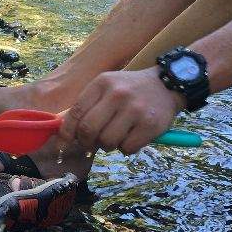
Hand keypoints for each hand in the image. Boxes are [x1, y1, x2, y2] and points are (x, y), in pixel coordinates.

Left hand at [59, 67, 184, 154]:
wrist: (167, 84)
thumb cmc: (130, 89)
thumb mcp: (107, 87)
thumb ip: (87, 105)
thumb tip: (63, 131)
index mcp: (102, 83)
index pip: (76, 112)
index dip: (67, 131)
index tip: (64, 142)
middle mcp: (118, 94)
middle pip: (89, 130)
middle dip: (87, 142)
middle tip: (92, 143)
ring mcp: (135, 110)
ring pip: (107, 142)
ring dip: (108, 145)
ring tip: (117, 135)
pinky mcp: (150, 125)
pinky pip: (127, 149)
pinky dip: (126, 148)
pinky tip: (132, 136)